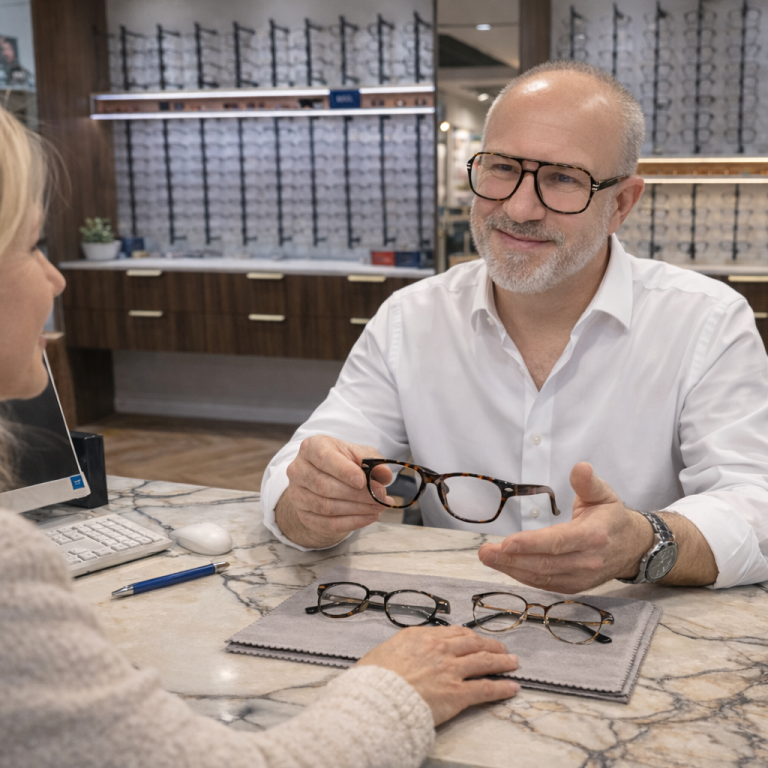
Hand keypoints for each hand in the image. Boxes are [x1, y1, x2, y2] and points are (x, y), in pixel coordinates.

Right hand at [277, 435, 393, 547]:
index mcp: (312, 447)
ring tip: (378, 507)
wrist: (328, 477)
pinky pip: (327, 523)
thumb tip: (384, 474)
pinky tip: (369, 517)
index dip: (344, 471)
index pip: (324, 459)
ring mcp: (297, 494)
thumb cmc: (344, 462)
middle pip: (325, 486)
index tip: (362, 481)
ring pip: (326, 507)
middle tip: (380, 498)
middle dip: (357, 495)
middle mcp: (298, 470)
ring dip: (357, 510)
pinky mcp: (303, 514)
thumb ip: (372, 461)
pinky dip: (351, 522)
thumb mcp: (359, 454)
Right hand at [357, 626, 519, 724]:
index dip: (468, 635)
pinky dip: (502, 687)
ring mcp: (451, 670)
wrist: (378, 697)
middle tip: (501, 648)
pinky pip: (486, 688)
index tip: (475, 638)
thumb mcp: (383, 652)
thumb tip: (400, 654)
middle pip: (473, 642)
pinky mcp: (458, 693)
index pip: (452, 632)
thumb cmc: (374, 679)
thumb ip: (399, 650)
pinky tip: (512, 687)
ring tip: (513, 662)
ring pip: (484, 660)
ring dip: (502, 661)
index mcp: (420, 636)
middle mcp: (439, 648)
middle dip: (490, 645)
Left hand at [477, 462, 652, 593]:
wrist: (633, 547)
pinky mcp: (574, 586)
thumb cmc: (611, 517)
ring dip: (511, 569)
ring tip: (488, 558)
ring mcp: (581, 577)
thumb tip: (580, 467)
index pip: (558, 542)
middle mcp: (588, 561)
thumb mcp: (604, 494)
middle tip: (485, 551)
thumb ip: (588, 483)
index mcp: (594, 536)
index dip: (532, 544)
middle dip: (511, 558)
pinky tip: (505, 566)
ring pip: (542, 577)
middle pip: (545, 563)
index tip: (507, 542)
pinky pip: (544, 584)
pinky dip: (522, 577)